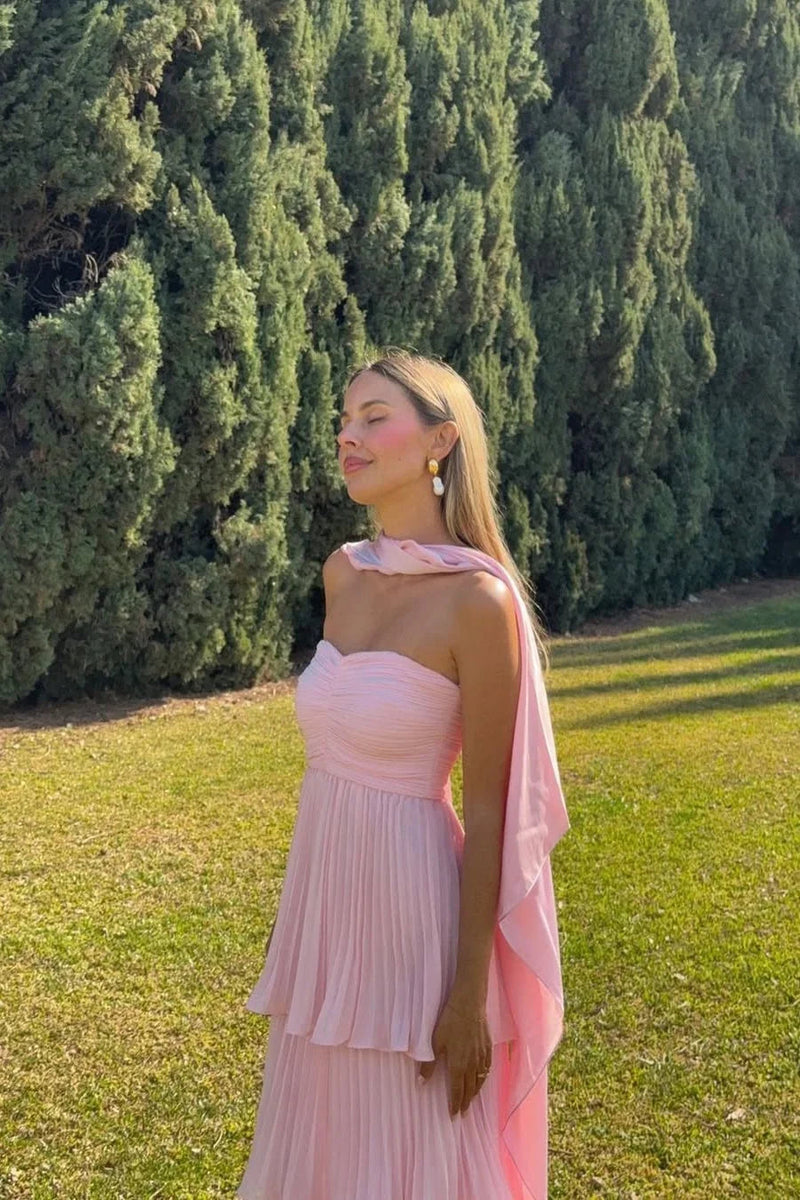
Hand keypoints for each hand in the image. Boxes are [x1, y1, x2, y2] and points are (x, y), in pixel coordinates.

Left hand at [416, 990, 491, 1117]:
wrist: (469, 1004)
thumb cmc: (450, 1022)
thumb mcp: (435, 1042)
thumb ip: (429, 1064)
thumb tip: (421, 1083)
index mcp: (458, 1065)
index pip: (457, 1090)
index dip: (455, 1104)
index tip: (454, 1115)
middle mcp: (472, 1064)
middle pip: (470, 1088)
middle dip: (466, 1102)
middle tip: (463, 1113)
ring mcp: (482, 1056)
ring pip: (480, 1080)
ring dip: (475, 1092)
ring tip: (472, 1100)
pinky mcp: (488, 1047)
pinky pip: (488, 1068)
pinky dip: (484, 1078)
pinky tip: (483, 1079)